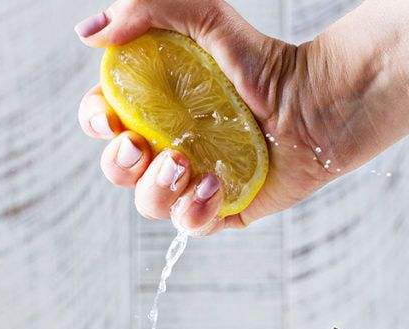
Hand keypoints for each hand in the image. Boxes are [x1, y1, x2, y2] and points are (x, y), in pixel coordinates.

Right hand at [75, 0, 330, 235]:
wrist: (320, 105)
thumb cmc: (267, 62)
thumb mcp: (207, 19)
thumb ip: (148, 10)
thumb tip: (89, 32)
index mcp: (157, 107)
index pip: (106, 121)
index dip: (96, 123)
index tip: (108, 118)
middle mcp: (170, 145)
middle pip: (119, 170)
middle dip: (119, 164)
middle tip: (143, 145)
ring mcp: (195, 181)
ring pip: (150, 204)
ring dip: (157, 189)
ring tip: (186, 164)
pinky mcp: (223, 209)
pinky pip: (191, 227)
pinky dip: (195, 212)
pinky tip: (214, 187)